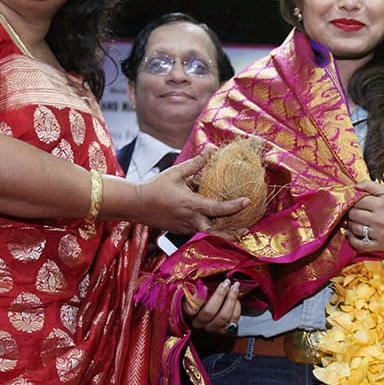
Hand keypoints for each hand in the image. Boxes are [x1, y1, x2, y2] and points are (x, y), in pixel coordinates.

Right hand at [132, 154, 250, 234]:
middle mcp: (191, 220)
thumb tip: (210, 150)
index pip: (218, 208)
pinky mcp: (182, 232)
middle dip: (232, 233)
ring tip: (238, 230)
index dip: (234, 206)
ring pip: (209, 235)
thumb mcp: (176, 172)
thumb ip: (196, 163)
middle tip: (246, 228)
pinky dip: (211, 232)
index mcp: (191, 204)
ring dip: (224, 234)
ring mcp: (186, 228)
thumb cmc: (156, 187)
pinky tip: (219, 227)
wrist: (136, 204)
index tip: (247, 201)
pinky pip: (200, 234)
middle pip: (216, 232)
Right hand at [183, 279, 241, 334]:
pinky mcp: (224, 331)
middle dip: (220, 294)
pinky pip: (233, 320)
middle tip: (226, 282)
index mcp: (189, 314)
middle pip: (209, 311)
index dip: (198, 299)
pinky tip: (237, 298)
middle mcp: (199, 324)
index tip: (206, 287)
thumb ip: (196, 289)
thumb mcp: (196, 293)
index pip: (190, 309)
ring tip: (235, 286)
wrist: (213, 312)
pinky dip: (237, 307)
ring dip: (231, 299)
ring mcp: (212, 329)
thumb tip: (199, 285)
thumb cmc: (203, 299)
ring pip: (223, 316)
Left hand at [345, 181, 383, 252]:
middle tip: (353, 212)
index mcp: (380, 204)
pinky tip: (352, 235)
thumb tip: (354, 186)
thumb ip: (371, 186)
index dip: (352, 201)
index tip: (353, 203)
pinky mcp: (379, 246)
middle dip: (350, 213)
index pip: (356, 202)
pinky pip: (359, 244)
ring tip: (354, 222)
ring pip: (354, 229)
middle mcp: (378, 219)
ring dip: (350, 225)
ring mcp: (378, 234)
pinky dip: (352, 240)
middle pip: (353, 215)